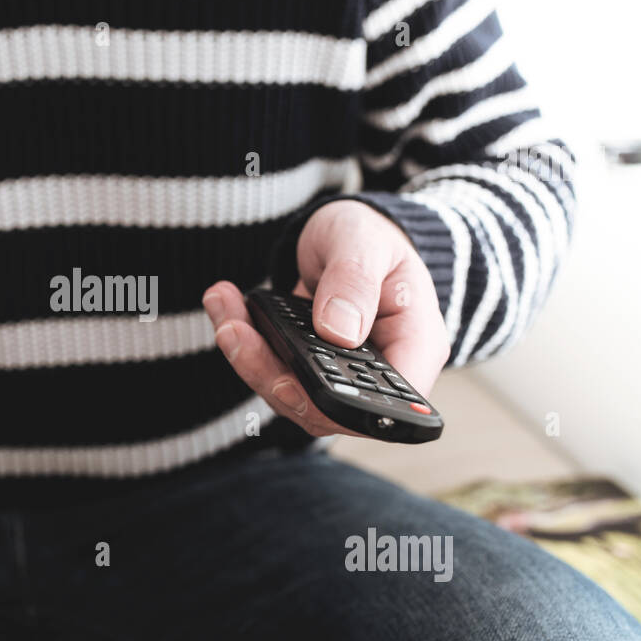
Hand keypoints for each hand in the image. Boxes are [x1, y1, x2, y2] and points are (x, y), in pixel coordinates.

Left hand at [202, 200, 448, 437]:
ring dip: (249, 358)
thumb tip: (339, 333)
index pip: (392, 405)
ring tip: (225, 310)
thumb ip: (355, 282)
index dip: (342, 408)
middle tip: (235, 333)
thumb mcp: (366, 243)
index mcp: (416, 345)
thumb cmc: (372, 236)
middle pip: (327, 406)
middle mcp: (382, 371)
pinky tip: (224, 305)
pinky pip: (275, 372)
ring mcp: (342, 375)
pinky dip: (246, 342)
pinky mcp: (309, 370)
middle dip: (273, 376)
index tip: (290, 381)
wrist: (350, 233)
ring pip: (292, 394)